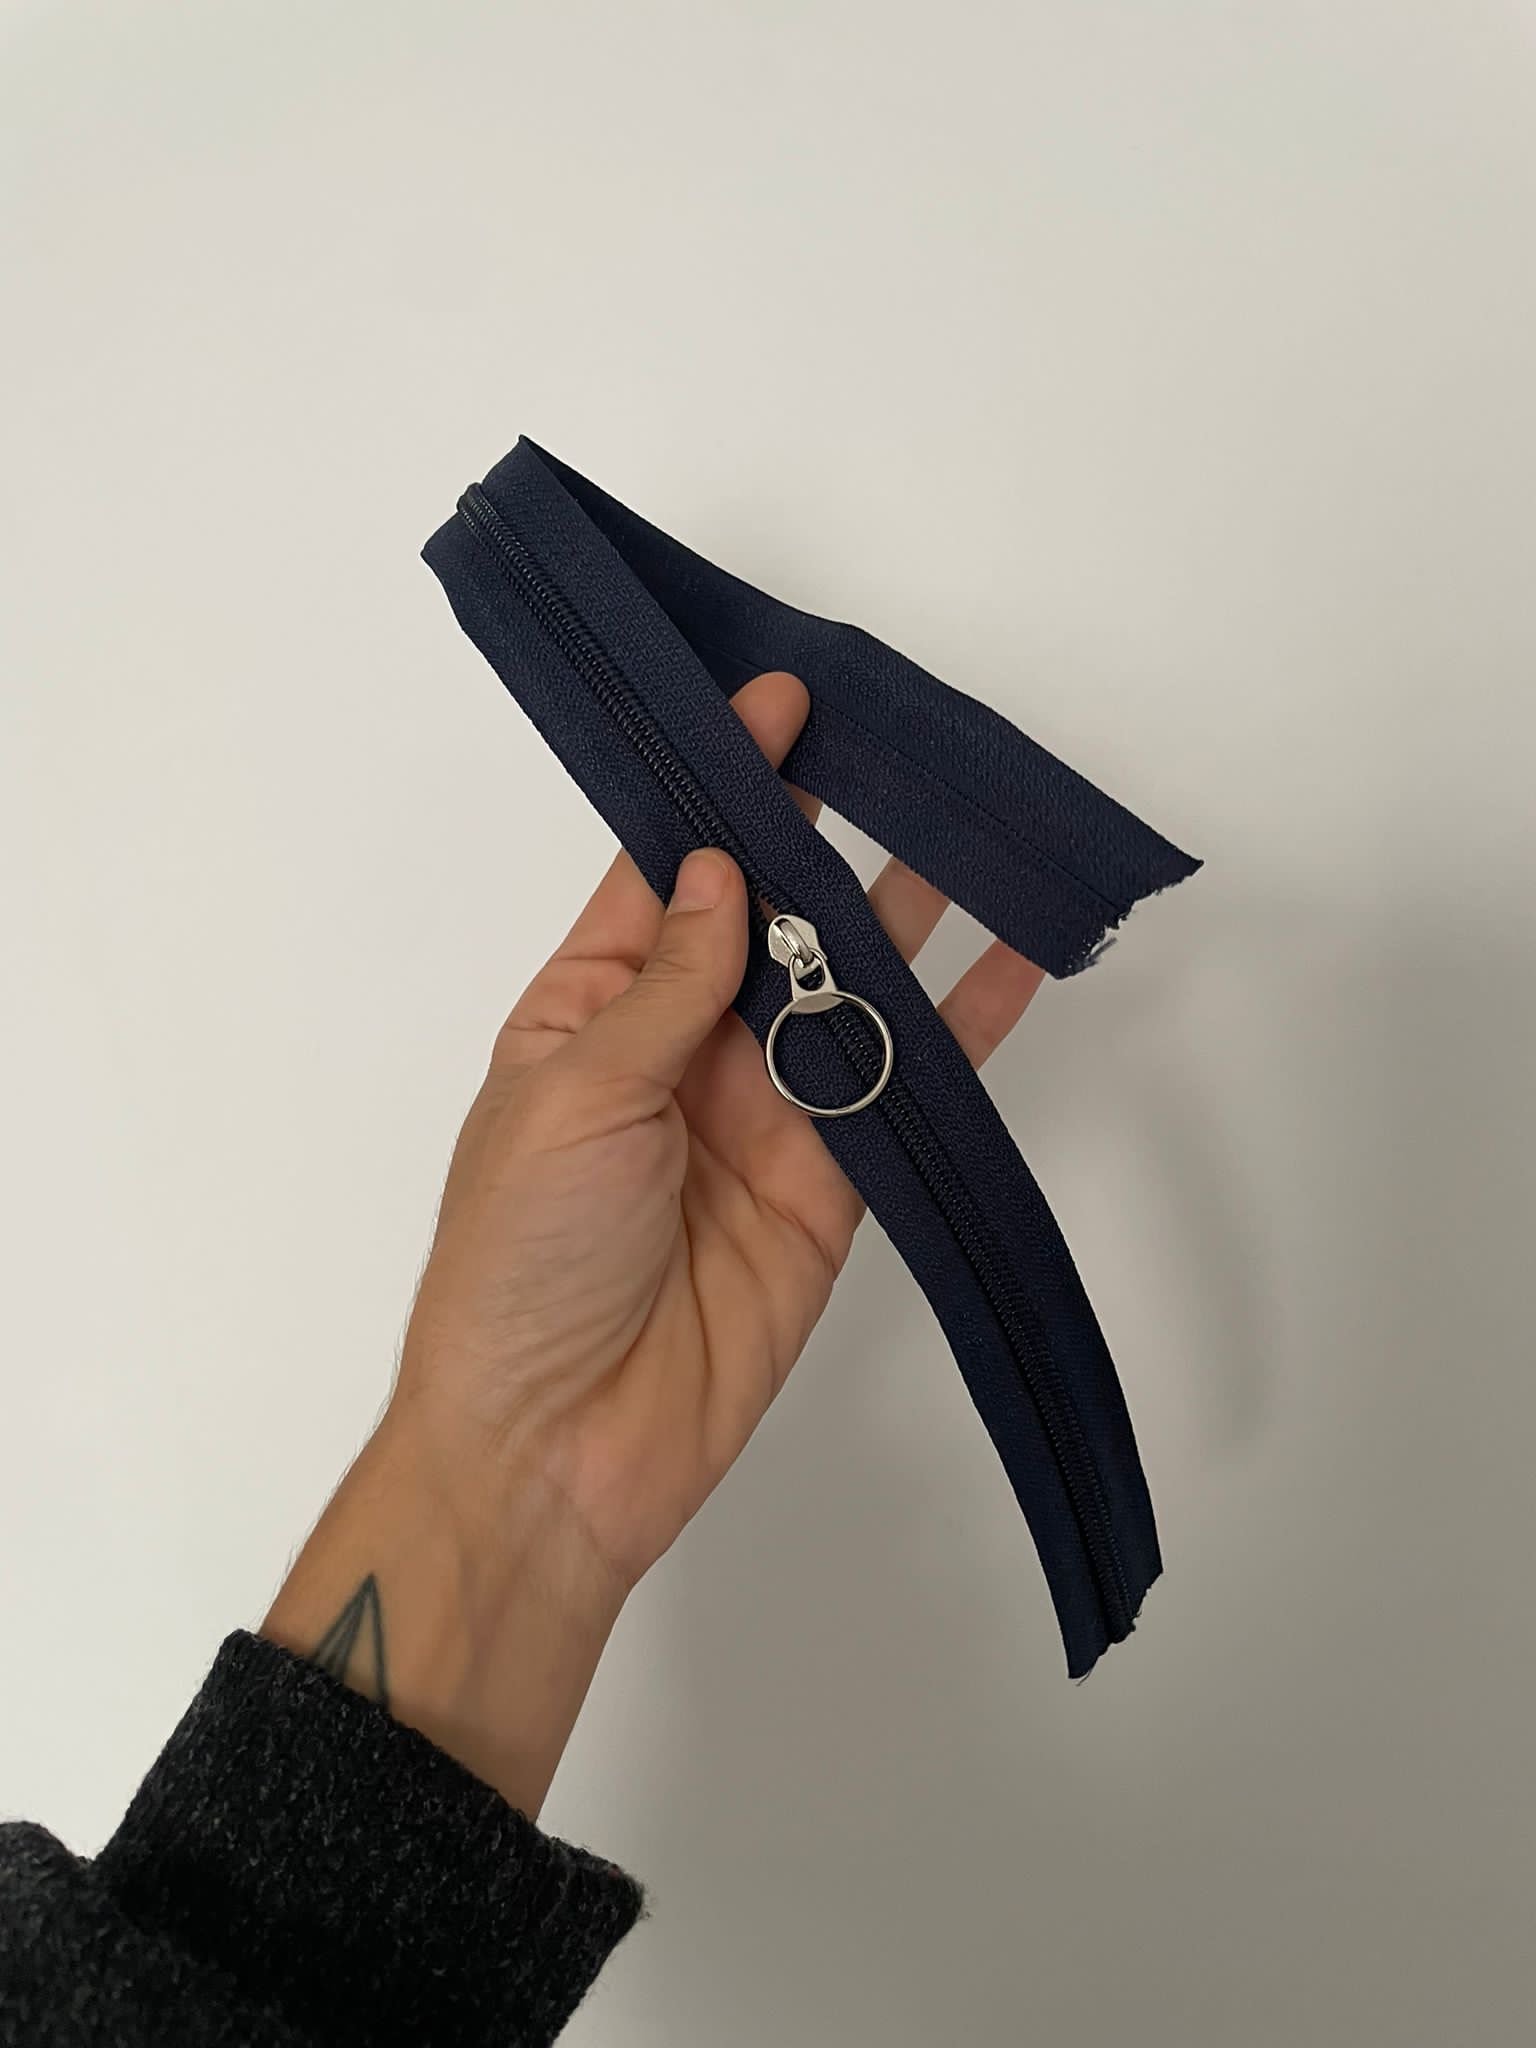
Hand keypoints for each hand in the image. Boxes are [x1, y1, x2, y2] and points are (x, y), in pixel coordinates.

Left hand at [264, 671, 1042, 1812]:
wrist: (558, 1448)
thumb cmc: (520, 1262)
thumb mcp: (572, 1094)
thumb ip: (667, 988)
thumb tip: (725, 871)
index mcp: (587, 1013)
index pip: (668, 876)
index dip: (723, 791)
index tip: (778, 703)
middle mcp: (680, 1053)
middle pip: (770, 923)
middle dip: (825, 841)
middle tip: (896, 752)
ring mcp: (762, 1118)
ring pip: (847, 994)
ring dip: (904, 919)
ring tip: (969, 834)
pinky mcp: (831, 1187)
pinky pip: (901, 1090)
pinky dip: (961, 1033)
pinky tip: (1012, 967)